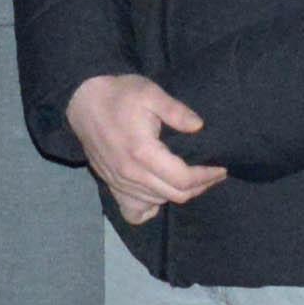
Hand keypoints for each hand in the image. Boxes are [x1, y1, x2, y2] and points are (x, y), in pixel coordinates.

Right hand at [65, 72, 224, 221]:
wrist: (83, 101)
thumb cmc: (119, 95)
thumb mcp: (150, 93)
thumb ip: (176, 110)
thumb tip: (199, 126)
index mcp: (143, 153)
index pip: (183, 179)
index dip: (206, 177)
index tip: (220, 168)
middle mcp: (131, 174)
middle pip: (175, 195)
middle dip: (200, 187)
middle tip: (212, 173)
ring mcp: (119, 183)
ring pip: (158, 202)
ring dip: (179, 194)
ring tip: (193, 179)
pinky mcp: (111, 185)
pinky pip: (134, 212)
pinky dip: (150, 208)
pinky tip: (159, 195)